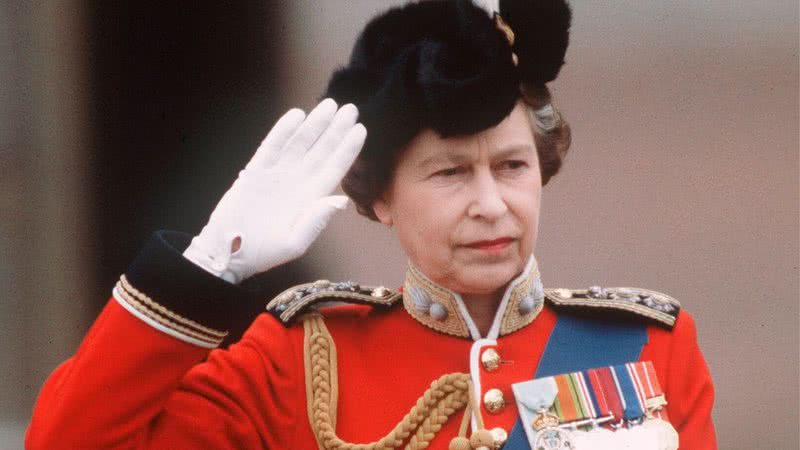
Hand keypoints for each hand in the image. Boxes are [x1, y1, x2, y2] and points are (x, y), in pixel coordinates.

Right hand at [183, 99, 365, 282]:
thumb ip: (316, 220)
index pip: (335, 169)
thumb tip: (340, 200)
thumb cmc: (264, 253)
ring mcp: (277, 175)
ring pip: (300, 144)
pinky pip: (272, 146)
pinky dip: (283, 130)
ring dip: (314, 125)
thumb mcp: (294, 243)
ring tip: (329, 105)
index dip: (348, 150)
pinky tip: (297, 115)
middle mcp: (297, 183)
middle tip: (351, 109)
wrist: (229, 253)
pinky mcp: (256, 171)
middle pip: (321, 151)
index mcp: (311, 199)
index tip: (361, 130)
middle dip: (336, 130)